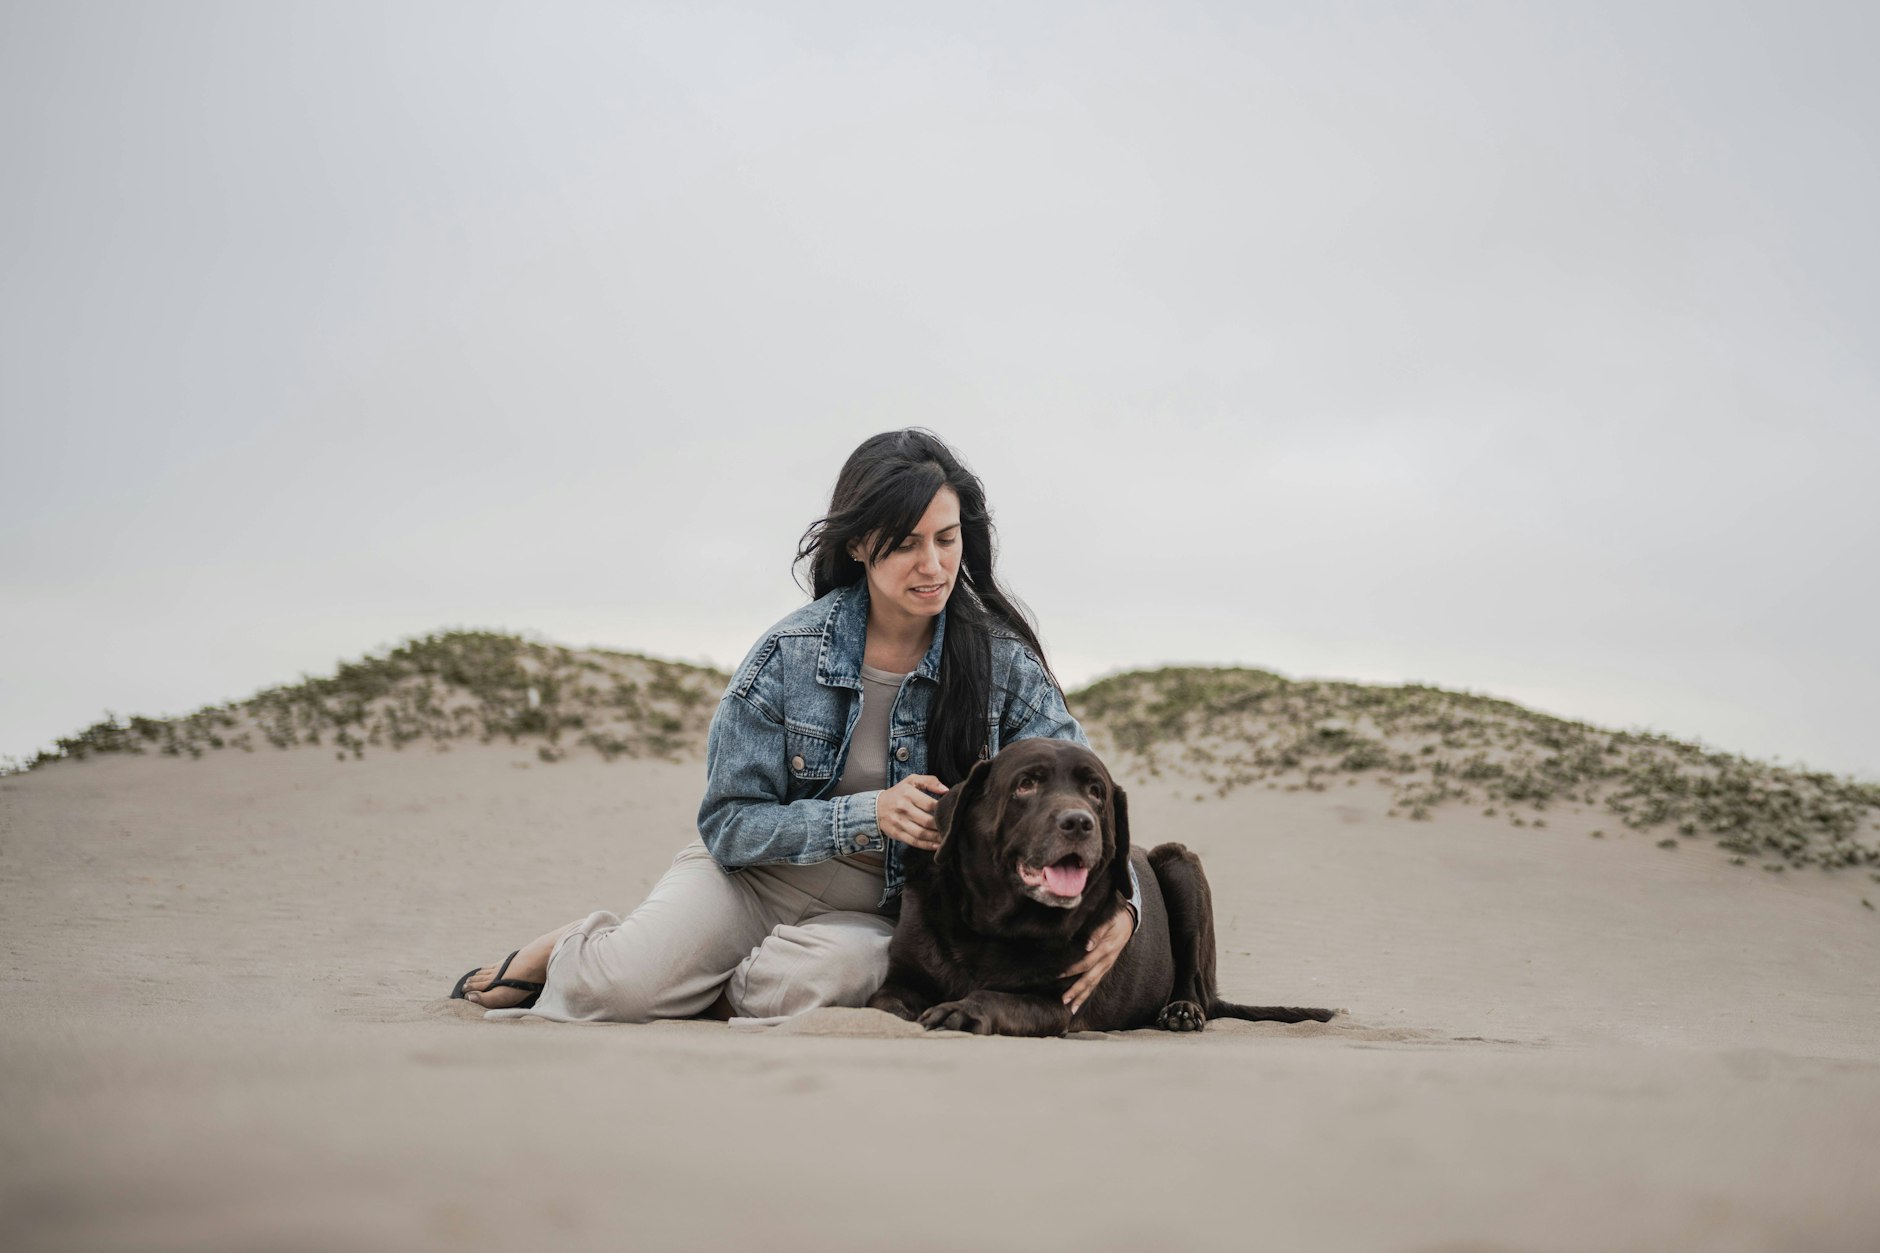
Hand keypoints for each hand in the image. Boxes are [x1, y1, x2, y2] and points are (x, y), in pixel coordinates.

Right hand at [877, 775, 948, 850]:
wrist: (876, 807)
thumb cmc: (899, 793)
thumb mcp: (912, 780)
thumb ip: (930, 781)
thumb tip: (946, 790)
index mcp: (908, 793)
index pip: (929, 804)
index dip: (942, 810)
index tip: (952, 813)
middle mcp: (903, 808)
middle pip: (927, 821)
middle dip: (941, 826)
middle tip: (953, 828)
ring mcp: (899, 822)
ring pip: (921, 833)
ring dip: (936, 838)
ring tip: (948, 838)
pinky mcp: (897, 834)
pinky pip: (914, 842)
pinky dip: (927, 845)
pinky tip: (938, 845)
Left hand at [1061, 896, 1134, 1015]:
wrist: (1129, 921)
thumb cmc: (1115, 919)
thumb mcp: (1108, 921)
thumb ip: (1098, 932)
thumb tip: (1087, 945)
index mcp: (1106, 949)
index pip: (1086, 963)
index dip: (1072, 969)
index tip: (1058, 975)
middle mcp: (1106, 961)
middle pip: (1090, 979)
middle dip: (1076, 991)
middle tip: (1063, 1000)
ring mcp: (1107, 965)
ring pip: (1094, 984)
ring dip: (1082, 996)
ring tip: (1071, 1008)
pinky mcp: (1106, 967)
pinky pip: (1097, 982)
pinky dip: (1088, 992)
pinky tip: (1080, 1000)